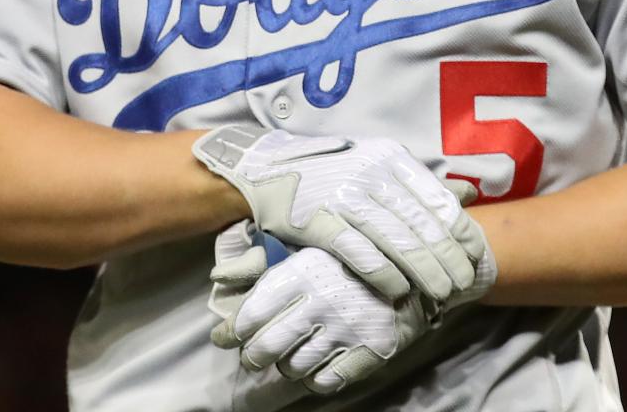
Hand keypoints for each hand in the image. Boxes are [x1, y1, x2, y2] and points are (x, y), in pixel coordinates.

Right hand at [194, 126, 491, 302]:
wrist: (266, 167)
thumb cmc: (328, 168)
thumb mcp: (372, 159)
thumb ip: (414, 180)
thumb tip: (468, 194)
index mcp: (387, 155)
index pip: (436, 198)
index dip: (459, 233)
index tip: (474, 257)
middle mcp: (368, 173)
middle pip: (420, 224)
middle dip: (447, 259)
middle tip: (464, 285)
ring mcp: (343, 197)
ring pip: (397, 242)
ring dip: (424, 273)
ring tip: (442, 294)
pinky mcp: (320, 222)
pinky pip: (362, 255)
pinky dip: (386, 276)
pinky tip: (400, 290)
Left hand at [210, 235, 433, 394]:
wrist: (407, 267)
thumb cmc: (343, 255)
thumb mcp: (303, 246)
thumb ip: (260, 260)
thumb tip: (219, 275)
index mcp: (301, 272)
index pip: (252, 313)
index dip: (232, 331)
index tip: (224, 337)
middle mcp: (320, 302)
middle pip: (268, 346)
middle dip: (252, 356)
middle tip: (251, 356)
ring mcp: (345, 329)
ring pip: (293, 366)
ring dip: (283, 366)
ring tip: (284, 357)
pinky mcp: (368, 351)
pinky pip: (325, 381)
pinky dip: (313, 379)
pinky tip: (313, 366)